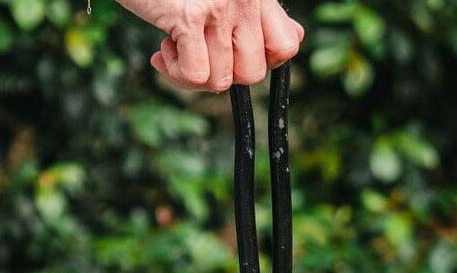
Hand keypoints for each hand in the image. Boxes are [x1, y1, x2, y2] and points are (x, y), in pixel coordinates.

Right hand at [114, 0, 303, 92]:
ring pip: (223, 80)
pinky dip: (176, 75)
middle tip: (197, 51)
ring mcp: (220, 6)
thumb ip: (260, 11)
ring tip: (172, 47)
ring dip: (191, 75)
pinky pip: (197, 76)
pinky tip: (162, 51)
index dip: (264, 61)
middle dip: (223, 73)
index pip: (287, 45)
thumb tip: (295, 38)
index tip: (234, 52)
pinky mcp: (190, 17)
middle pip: (253, 73)